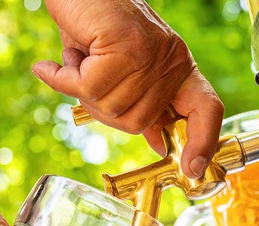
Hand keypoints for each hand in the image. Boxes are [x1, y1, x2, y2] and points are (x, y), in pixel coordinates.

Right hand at [33, 0, 223, 177]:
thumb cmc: (93, 24)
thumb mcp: (120, 69)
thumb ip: (139, 101)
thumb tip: (158, 143)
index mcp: (177, 67)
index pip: (207, 109)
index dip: (204, 140)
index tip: (190, 169)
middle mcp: (171, 60)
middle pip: (137, 122)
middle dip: (101, 109)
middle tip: (84, 80)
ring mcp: (150, 54)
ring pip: (110, 107)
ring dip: (79, 88)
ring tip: (77, 59)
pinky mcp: (126, 47)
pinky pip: (88, 88)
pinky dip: (62, 78)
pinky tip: (51, 66)